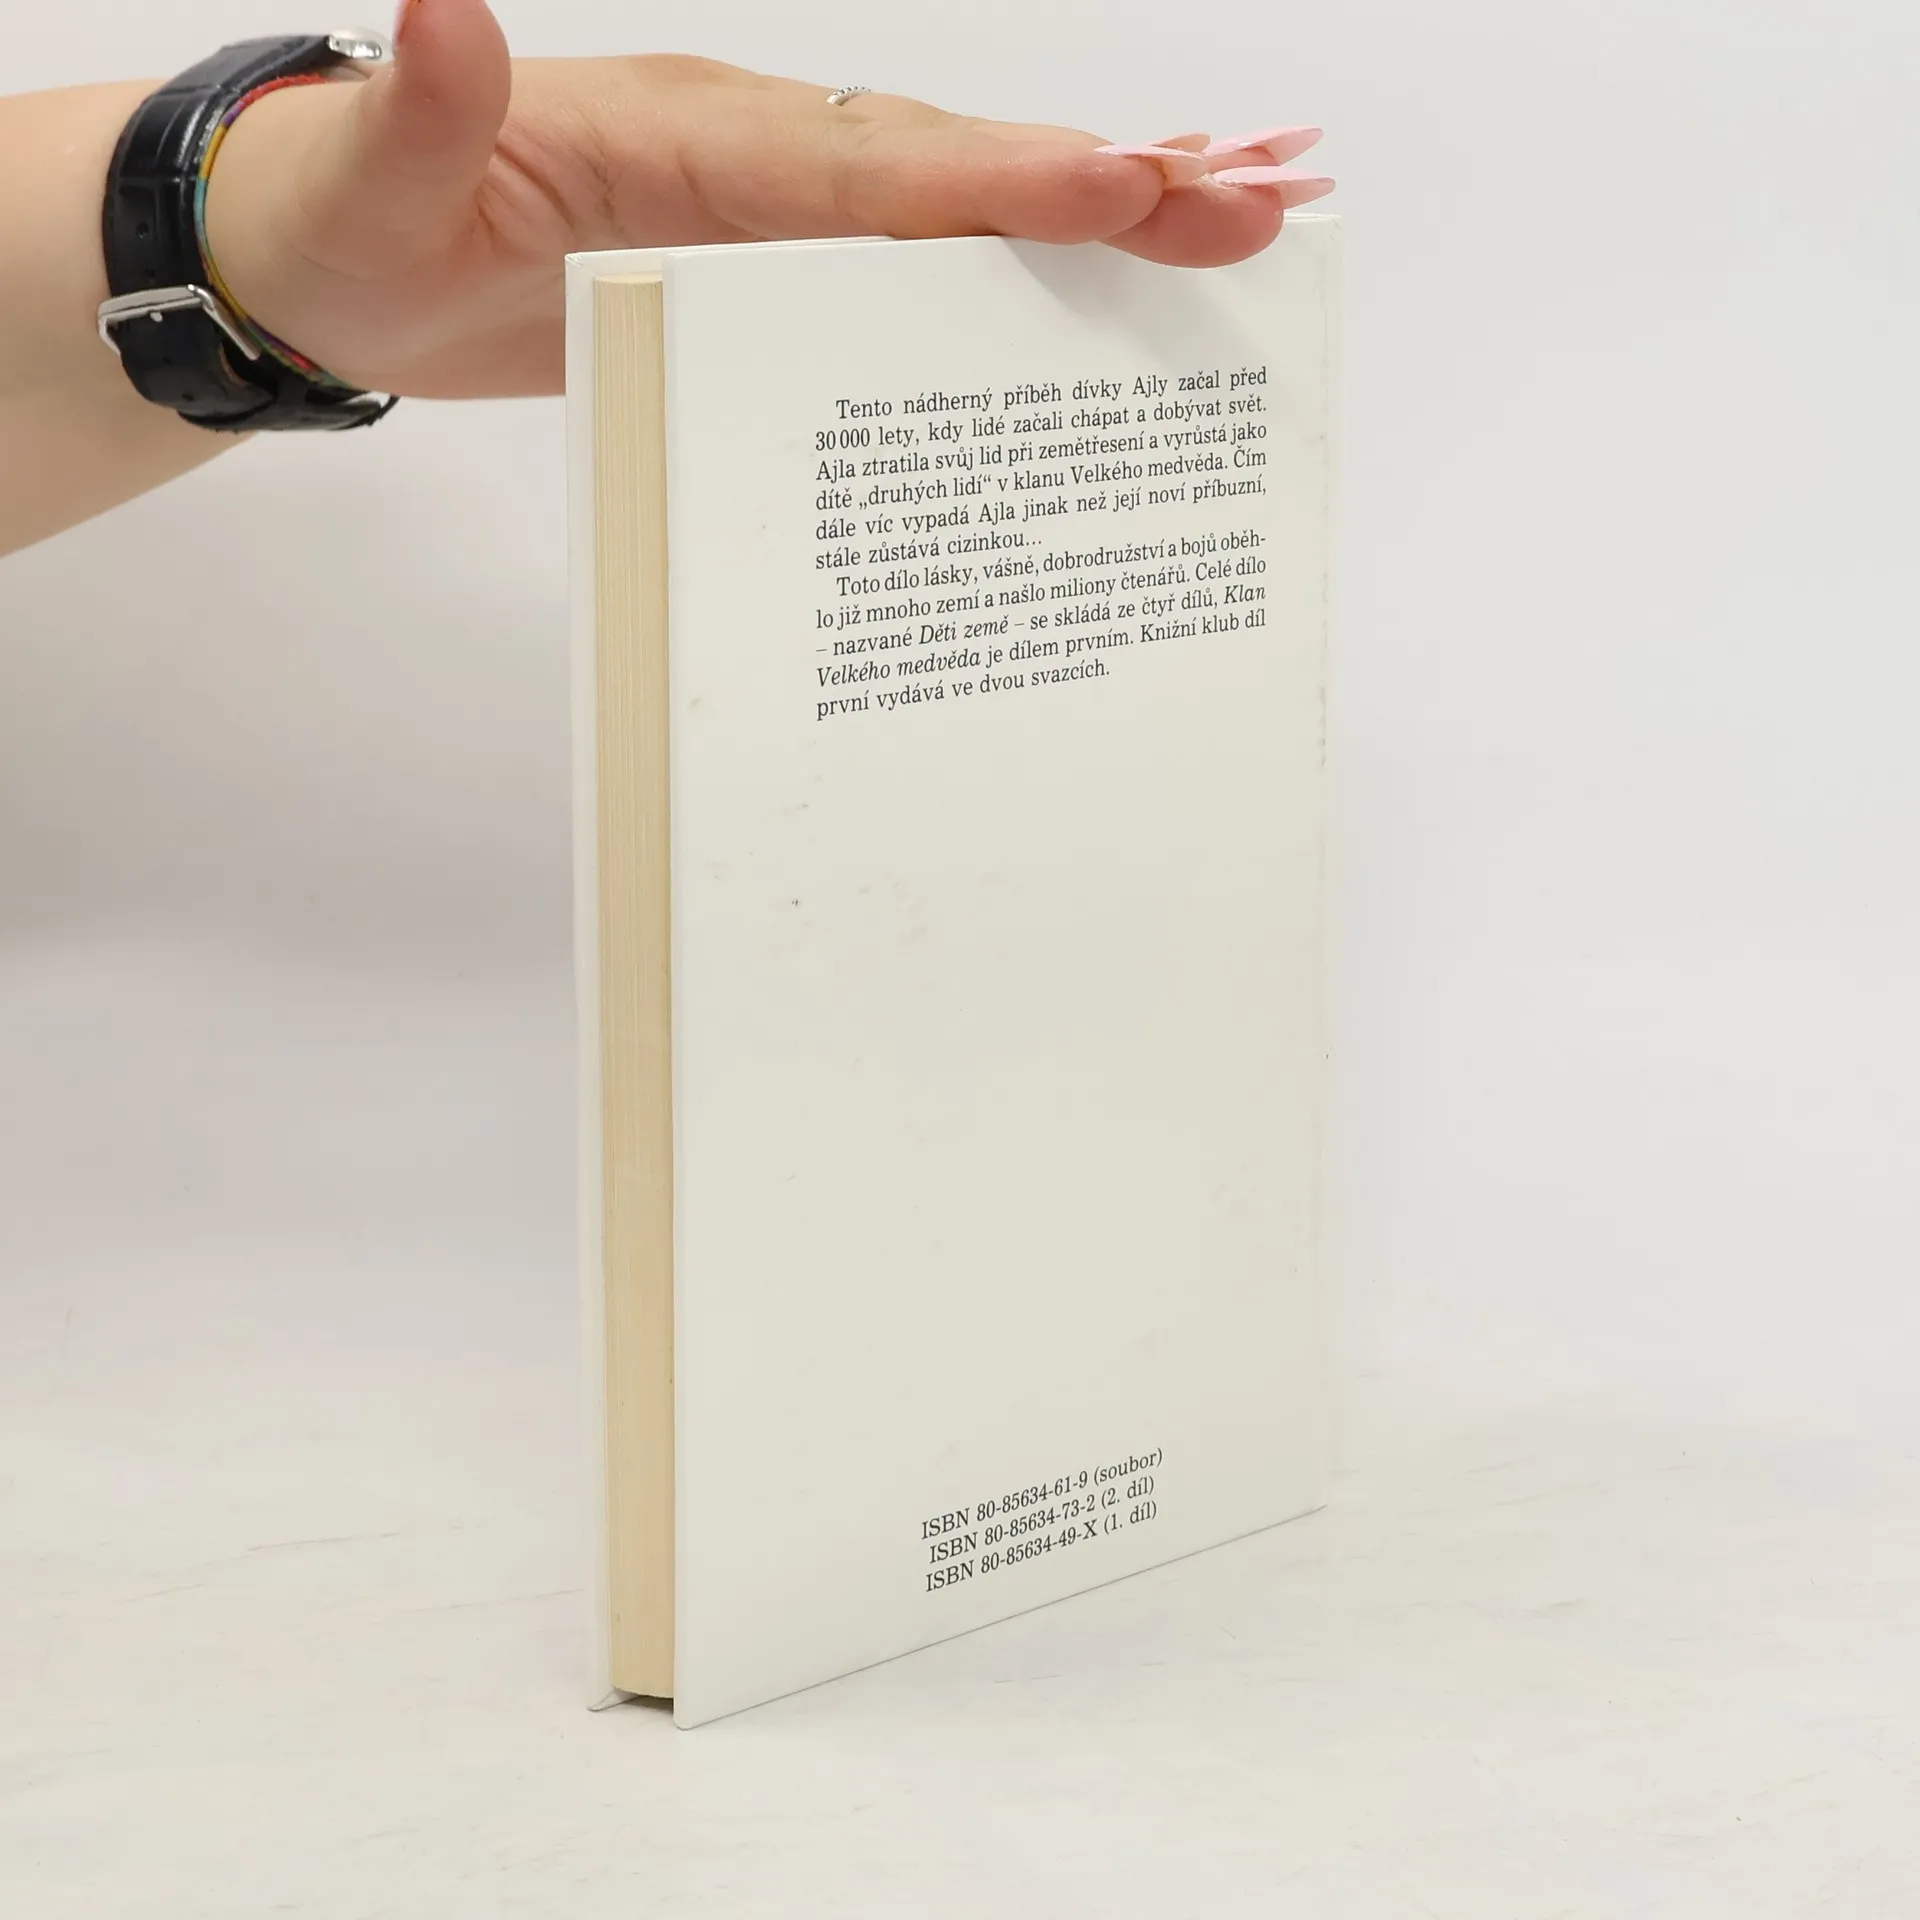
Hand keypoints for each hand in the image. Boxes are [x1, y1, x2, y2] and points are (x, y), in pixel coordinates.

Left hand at [205, 0, 1333, 398]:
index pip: (858, 165)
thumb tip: (445, 10)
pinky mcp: (776, 265)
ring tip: (1246, 219)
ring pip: (962, 204)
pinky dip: (1025, 253)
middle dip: (1102, 191)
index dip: (990, 180)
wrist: (333, 259)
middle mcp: (751, 155)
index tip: (1118, 189)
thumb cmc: (355, 228)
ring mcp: (773, 209)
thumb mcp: (370, 183)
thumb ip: (425, 114)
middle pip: (951, 170)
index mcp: (679, 139)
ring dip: (1104, 215)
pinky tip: (1112, 257)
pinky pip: (920, 258)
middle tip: (1256, 206)